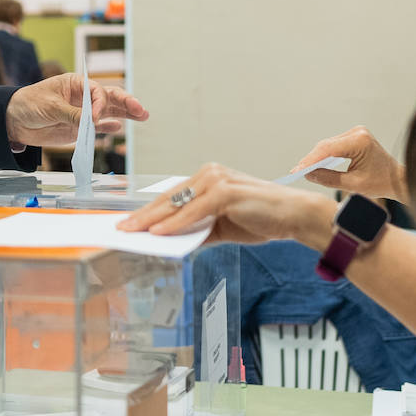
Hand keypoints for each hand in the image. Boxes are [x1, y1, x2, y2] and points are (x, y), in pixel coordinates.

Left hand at [5, 73, 147, 147]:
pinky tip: (118, 128)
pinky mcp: (79, 128)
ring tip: (143, 116)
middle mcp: (82, 97)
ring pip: (109, 112)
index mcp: (75, 84)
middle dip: (126, 103)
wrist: (13, 121)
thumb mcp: (50, 107)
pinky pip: (98, 127)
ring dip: (125, 114)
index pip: (96, 90)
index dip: (100, 103)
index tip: (94, 118)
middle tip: (141, 110)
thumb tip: (91, 122)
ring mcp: (83, 113)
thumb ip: (71, 115)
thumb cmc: (28, 104)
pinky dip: (107, 128)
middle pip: (109, 98)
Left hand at [118, 163, 336, 247]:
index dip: (148, 211)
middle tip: (121, 228)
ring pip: (177, 204)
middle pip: (168, 198)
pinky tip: (159, 233)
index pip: (171, 197)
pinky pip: (194, 211)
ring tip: (133, 232)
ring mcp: (217, 180)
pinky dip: (176, 223)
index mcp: (207, 178)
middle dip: (143, 216)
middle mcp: (209, 174)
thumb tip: (167, 242)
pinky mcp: (226, 191)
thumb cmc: (260, 220)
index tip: (129, 223)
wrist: (294, 217)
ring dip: (152, 220)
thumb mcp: (220, 227)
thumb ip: (196, 230)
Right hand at [289, 125, 406, 201]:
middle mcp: (357, 132)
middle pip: (326, 146)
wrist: (397, 179)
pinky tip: (314, 164)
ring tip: (302, 170)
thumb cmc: (381, 183)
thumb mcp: (353, 185)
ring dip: (316, 157)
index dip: (310, 160)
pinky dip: (324, 155)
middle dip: (311, 159)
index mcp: (360, 141)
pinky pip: (333, 146)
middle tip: (296, 172)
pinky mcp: (354, 136)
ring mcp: (356, 133)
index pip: (328, 149)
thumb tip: (307, 174)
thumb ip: (328, 178)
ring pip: (328, 145)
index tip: (297, 170)